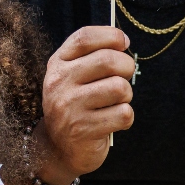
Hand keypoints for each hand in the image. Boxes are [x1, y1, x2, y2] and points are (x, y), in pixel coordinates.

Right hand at [38, 25, 135, 179]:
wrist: (57, 149)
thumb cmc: (76, 106)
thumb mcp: (74, 77)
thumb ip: (93, 56)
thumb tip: (123, 41)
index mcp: (57, 64)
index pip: (84, 37)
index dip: (111, 36)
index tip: (124, 43)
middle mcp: (59, 83)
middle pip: (108, 60)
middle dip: (127, 67)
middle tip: (124, 78)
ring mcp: (69, 107)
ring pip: (120, 88)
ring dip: (126, 96)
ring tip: (115, 103)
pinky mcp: (83, 130)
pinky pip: (124, 114)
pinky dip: (126, 118)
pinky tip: (113, 121)